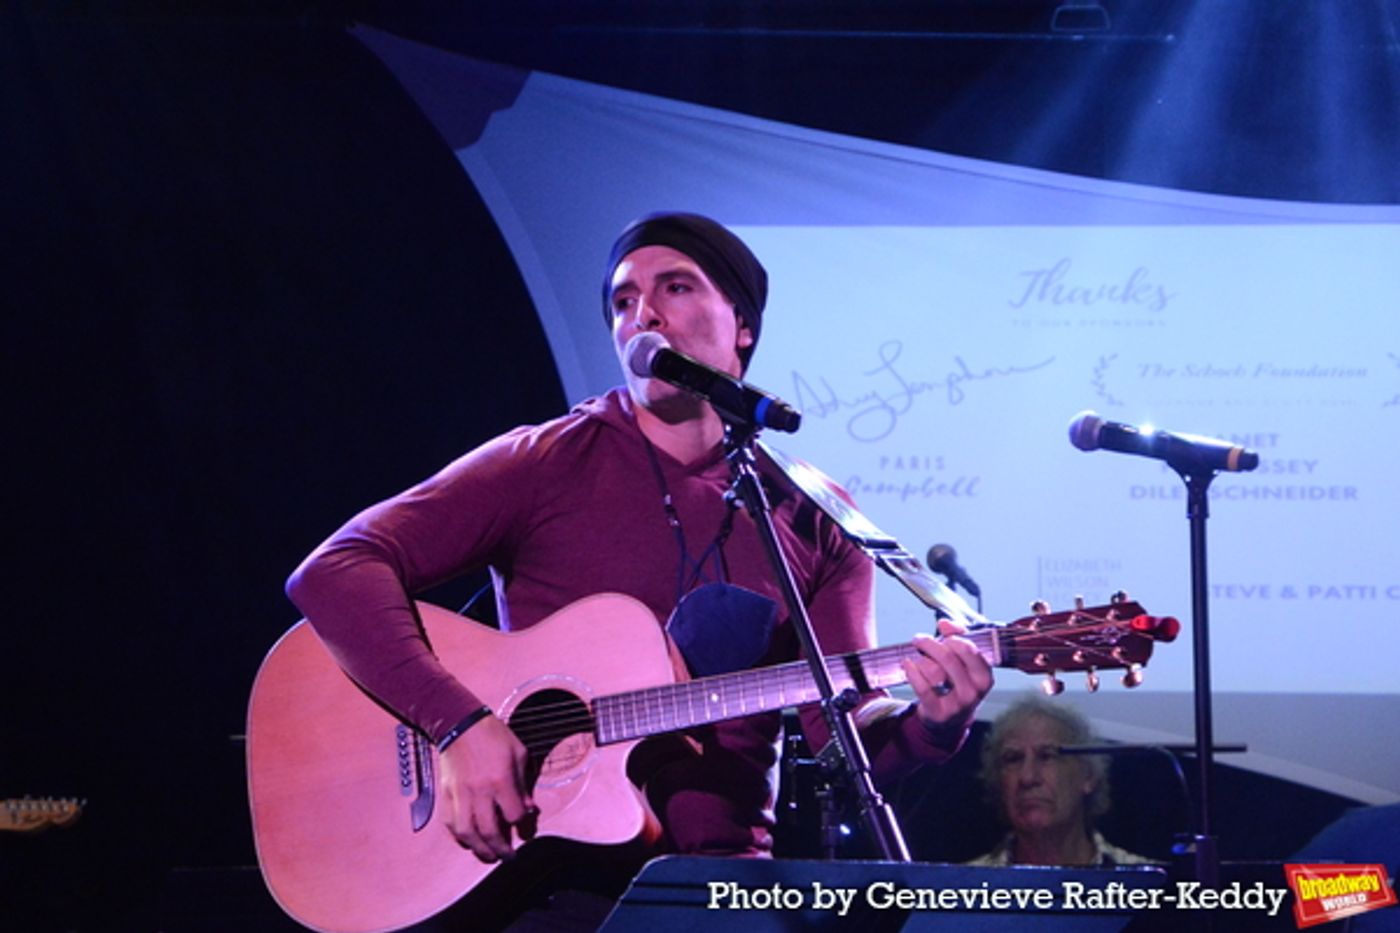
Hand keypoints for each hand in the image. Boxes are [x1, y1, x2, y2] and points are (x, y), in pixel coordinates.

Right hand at [438, 714, 535, 861]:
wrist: (459, 723)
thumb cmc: (492, 736)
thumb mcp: (518, 753)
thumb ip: (523, 783)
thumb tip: (528, 808)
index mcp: (500, 779)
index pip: (514, 814)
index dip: (522, 825)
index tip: (525, 827)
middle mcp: (479, 791)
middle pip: (489, 831)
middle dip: (500, 849)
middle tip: (508, 856)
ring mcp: (459, 794)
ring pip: (466, 833)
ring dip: (479, 849)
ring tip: (488, 856)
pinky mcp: (446, 794)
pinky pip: (451, 824)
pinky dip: (460, 837)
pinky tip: (469, 841)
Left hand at [901, 618, 993, 747]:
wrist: (949, 718)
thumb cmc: (956, 682)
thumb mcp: (963, 660)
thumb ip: (957, 636)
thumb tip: (944, 623)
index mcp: (984, 676)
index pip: (969, 649)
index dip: (952, 637)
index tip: (942, 634)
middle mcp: (974, 691)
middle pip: (948, 657)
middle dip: (930, 644)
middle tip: (919, 639)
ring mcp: (958, 704)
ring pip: (934, 671)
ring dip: (921, 660)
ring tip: (918, 658)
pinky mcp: (939, 713)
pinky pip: (923, 688)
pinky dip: (912, 672)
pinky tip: (907, 664)